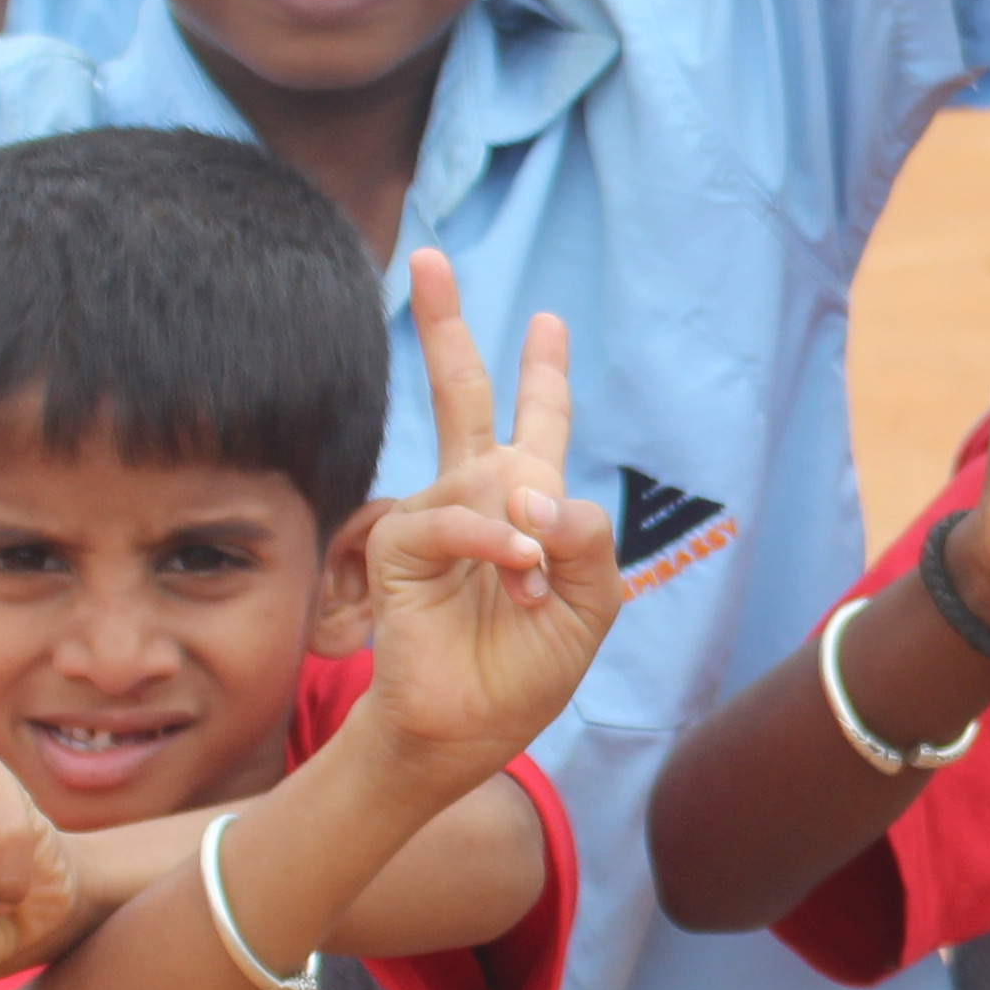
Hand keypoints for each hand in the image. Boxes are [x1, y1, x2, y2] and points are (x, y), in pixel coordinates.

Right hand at [356, 250, 625, 794]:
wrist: (468, 729)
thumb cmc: (527, 671)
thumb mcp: (592, 603)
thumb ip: (587, 538)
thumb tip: (539, 494)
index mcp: (527, 506)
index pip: (536, 425)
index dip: (541, 376)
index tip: (548, 321)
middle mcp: (475, 498)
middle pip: (459, 394)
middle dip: (444, 327)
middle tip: (428, 260)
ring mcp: (431, 516)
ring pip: (487, 479)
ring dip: (523, 536)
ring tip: (530, 588)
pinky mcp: (398, 546)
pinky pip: (452, 519)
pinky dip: (491, 543)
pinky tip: (514, 573)